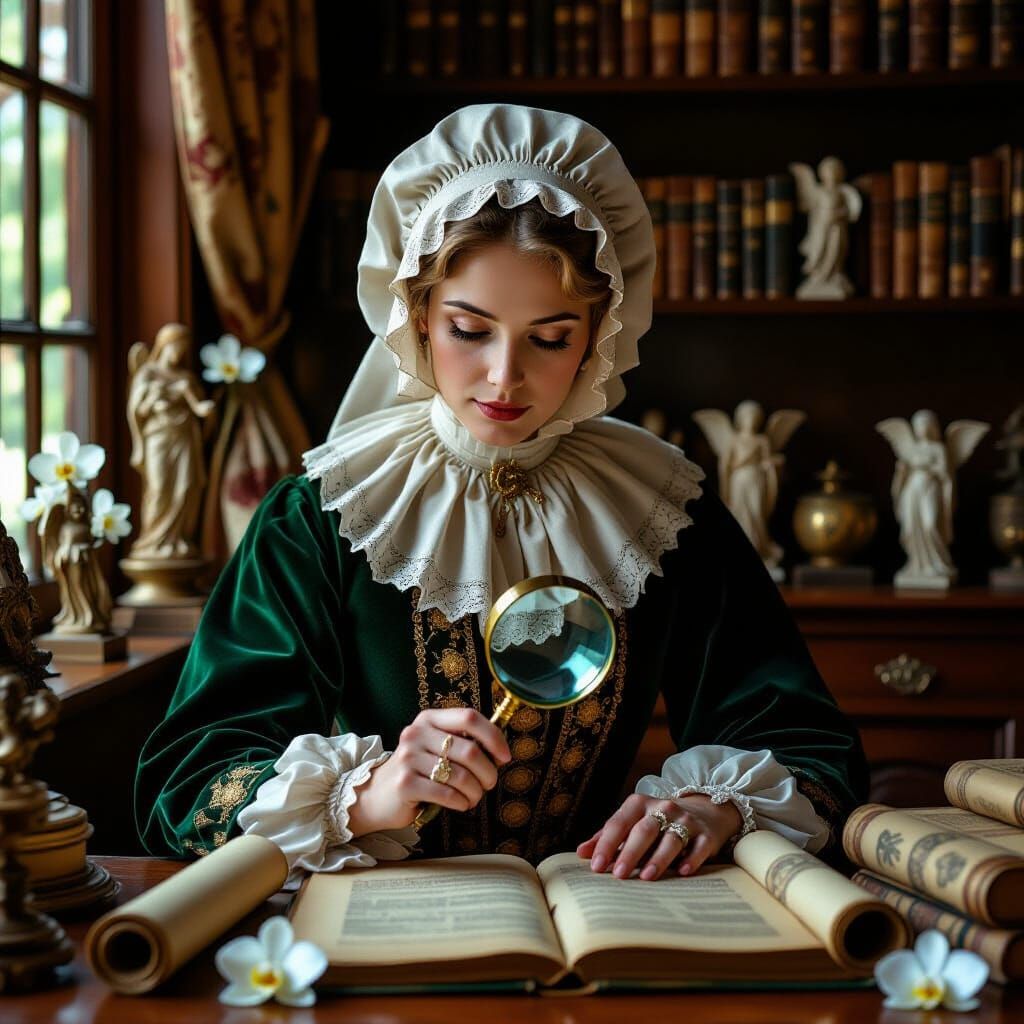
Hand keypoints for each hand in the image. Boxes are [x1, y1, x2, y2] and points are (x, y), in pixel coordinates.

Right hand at [347, 708, 511, 836]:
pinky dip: (461, 802)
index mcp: (429, 719)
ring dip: (475, 792)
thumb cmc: (418, 771)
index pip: (469, 717)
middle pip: (469, 751)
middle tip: (489, 784)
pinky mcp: (405, 784)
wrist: (377, 795)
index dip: (493, 736)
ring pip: (461, 776)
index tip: (505, 756)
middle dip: (488, 773)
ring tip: (474, 797)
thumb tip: (500, 752)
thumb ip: (462, 743)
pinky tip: (460, 804)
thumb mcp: (436, 748)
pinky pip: (447, 794)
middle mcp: (416, 734)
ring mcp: (408, 758)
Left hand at [576, 792, 742, 881]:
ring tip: (646, 877)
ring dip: (658, 858)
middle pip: (644, 830)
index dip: (606, 844)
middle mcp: (662, 808)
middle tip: (619, 875)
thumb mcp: (632, 822)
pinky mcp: (706, 834)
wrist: (704, 810)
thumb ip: (607, 837)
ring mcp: (686, 819)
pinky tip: (683, 872)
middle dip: (630, 852)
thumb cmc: (658, 821)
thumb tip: (582, 853)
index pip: (619, 823)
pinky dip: (691, 859)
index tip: (597, 866)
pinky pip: (698, 847)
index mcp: (639, 804)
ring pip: (671, 838)